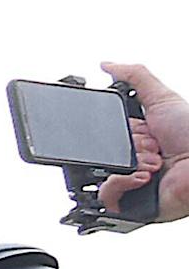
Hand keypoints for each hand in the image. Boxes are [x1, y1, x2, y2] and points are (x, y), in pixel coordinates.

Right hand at [97, 62, 188, 222]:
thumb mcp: (162, 98)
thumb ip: (135, 76)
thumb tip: (106, 64)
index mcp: (143, 139)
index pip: (114, 132)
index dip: (127, 129)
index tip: (145, 127)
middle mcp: (138, 161)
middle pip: (109, 150)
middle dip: (133, 145)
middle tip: (156, 145)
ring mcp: (134, 183)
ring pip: (105, 172)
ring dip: (131, 163)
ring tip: (156, 163)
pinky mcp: (132, 204)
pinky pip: (107, 195)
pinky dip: (122, 183)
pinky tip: (144, 177)